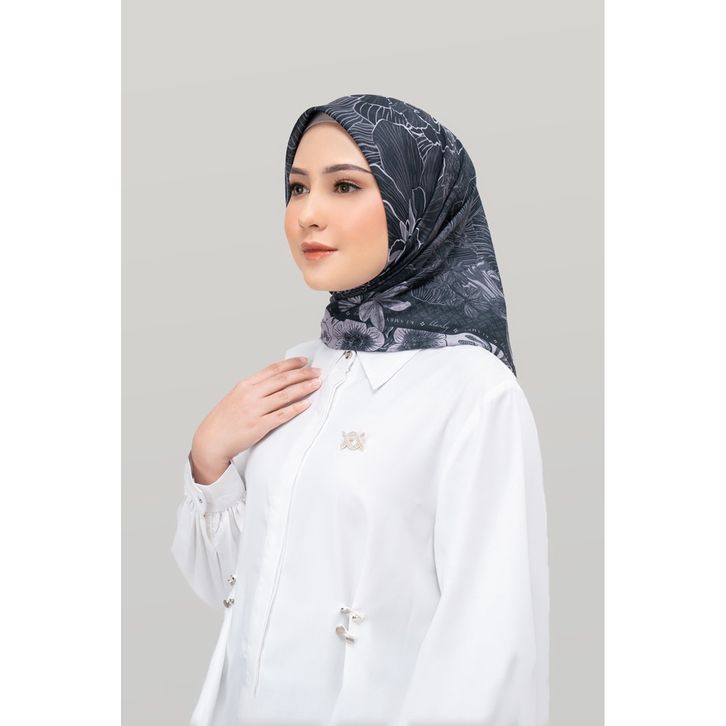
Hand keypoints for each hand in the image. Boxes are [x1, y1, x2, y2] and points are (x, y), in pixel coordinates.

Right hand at [190, 356, 320, 482]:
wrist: (211, 439)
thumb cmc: (225, 419)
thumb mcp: (237, 396)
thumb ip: (255, 388)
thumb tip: (277, 381)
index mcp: (246, 385)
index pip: (273, 369)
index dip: (291, 364)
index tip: (304, 361)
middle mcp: (251, 394)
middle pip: (282, 380)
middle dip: (303, 374)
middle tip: (318, 372)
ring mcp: (255, 410)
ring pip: (285, 395)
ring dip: (303, 388)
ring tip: (316, 384)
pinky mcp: (259, 425)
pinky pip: (282, 415)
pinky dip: (296, 408)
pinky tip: (306, 404)